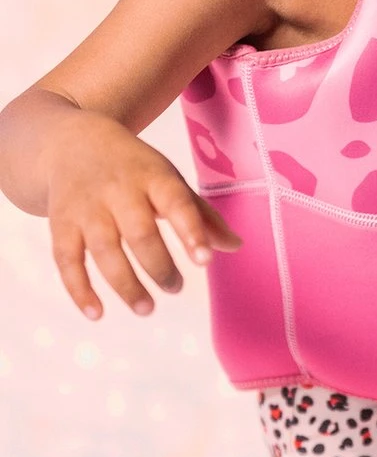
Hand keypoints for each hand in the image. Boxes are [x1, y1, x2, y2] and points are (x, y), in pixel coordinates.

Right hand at [45, 110, 242, 319]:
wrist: (73, 143)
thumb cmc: (135, 168)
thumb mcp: (170, 179)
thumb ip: (201, 214)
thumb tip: (235, 246)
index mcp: (155, 176)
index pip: (177, 202)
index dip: (191, 230)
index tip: (204, 260)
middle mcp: (119, 190)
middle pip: (139, 232)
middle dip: (158, 266)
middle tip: (175, 288)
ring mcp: (87, 208)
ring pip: (104, 250)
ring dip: (125, 284)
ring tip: (146, 308)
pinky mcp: (60, 225)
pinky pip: (67, 260)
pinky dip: (80, 289)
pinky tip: (97, 313)